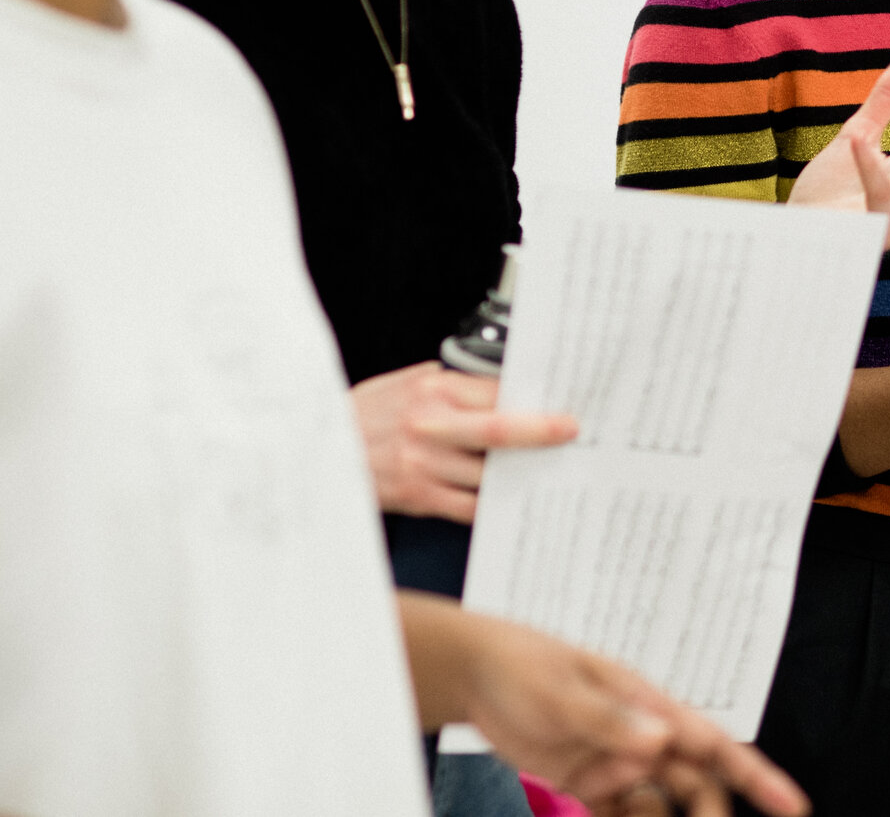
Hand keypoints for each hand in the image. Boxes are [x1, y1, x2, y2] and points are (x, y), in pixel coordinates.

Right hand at [353, 362, 575, 521]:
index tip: (558, 402)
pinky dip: (492, 504)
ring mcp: (424, 464)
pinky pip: (468, 505)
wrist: (319, 452)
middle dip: (540, 431)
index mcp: (430, 390)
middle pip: (498, 429)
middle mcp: (429, 425)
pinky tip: (508, 500)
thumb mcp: (402, 384)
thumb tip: (498, 389)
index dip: (531, 399)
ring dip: (520, 473)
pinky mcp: (419, 496)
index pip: (494, 392)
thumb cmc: (364, 416)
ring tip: (545, 471)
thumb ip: (447, 386)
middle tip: (570, 431)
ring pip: (488, 473)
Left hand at [400, 594, 807, 815]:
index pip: (714, 743)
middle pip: (695, 786)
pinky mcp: (589, 786)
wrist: (474, 674)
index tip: (792, 807)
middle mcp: (642, 738)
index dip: (757, 776)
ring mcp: (617, 764)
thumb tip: (661, 739)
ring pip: (662, 807)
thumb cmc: (522, 666)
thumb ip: (609, 718)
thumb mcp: (562, 689)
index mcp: (649, 706)